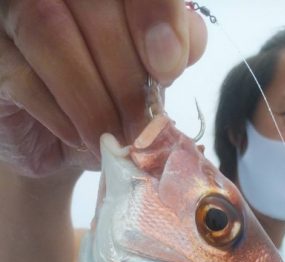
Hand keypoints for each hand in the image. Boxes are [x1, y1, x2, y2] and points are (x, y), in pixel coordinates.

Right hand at [0, 0, 206, 175]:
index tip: (168, 68)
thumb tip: (184, 46)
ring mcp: (14, 11)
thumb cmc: (108, 99)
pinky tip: (81, 139)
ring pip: (50, 30)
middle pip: (93, 2)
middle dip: (125, 73)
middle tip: (141, 127)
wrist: (60, 141)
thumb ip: (175, 49)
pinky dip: (60, 115)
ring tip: (114, 140)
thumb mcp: (149, 79)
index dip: (155, 14)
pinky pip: (22, 74)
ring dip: (91, 98)